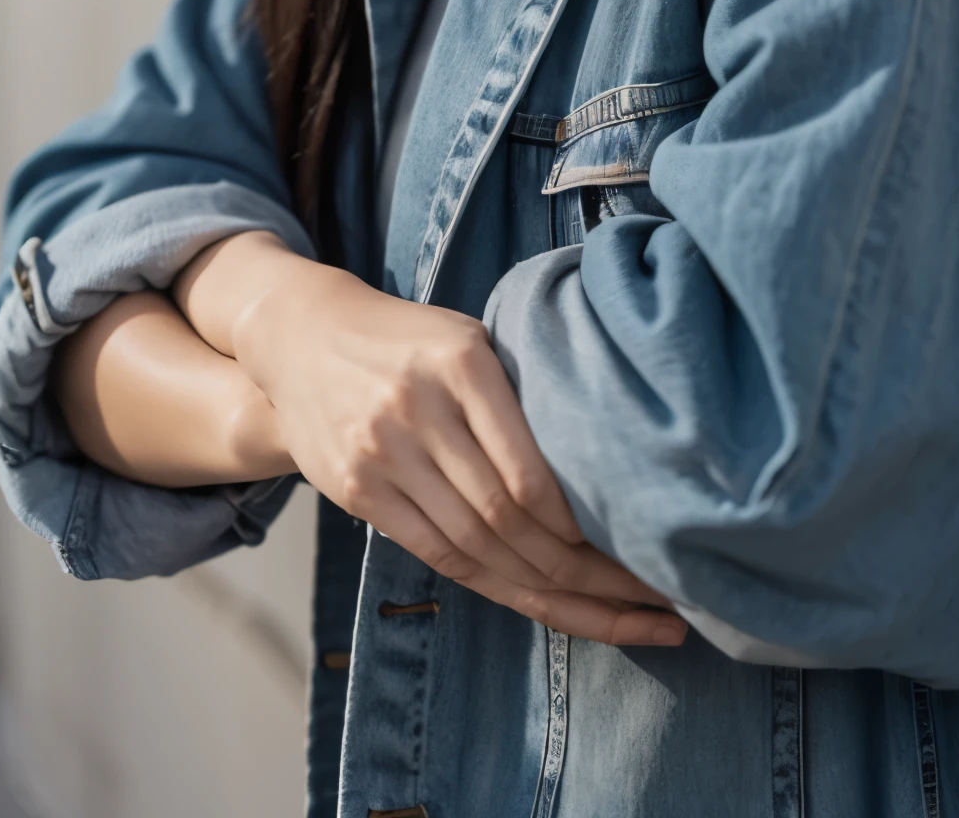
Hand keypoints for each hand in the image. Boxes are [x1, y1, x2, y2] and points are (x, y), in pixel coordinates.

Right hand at [174, 233, 685, 647]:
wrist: (302, 338)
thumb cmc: (411, 340)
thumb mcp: (469, 339)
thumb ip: (520, 394)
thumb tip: (605, 463)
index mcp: (461, 363)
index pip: (529, 473)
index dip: (583, 528)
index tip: (641, 553)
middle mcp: (418, 411)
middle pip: (508, 520)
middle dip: (586, 574)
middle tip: (656, 603)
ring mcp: (381, 456)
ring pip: (475, 548)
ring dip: (551, 593)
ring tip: (618, 620)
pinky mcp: (357, 492)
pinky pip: (437, 553)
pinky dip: (496, 582)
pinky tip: (546, 602)